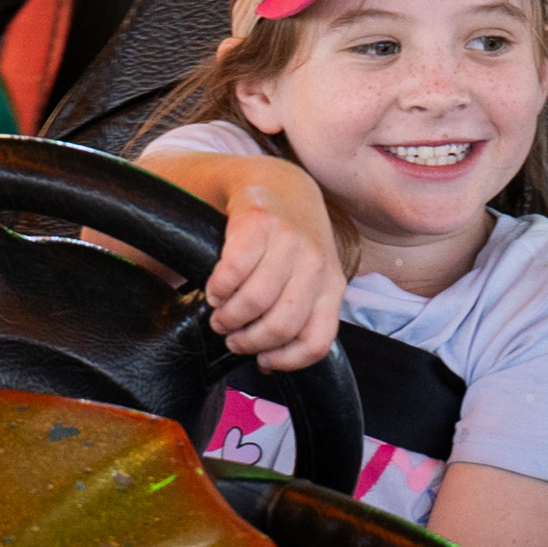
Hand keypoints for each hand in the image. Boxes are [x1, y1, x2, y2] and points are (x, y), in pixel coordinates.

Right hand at [193, 179, 342, 370]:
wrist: (278, 184)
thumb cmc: (289, 242)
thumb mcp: (307, 277)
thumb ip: (297, 313)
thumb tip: (269, 362)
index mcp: (332, 284)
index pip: (316, 340)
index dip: (286, 360)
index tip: (262, 361)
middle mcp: (316, 262)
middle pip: (282, 324)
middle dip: (249, 340)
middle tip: (232, 337)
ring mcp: (290, 240)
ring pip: (256, 299)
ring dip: (229, 316)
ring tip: (220, 315)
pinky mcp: (260, 222)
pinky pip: (234, 270)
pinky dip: (219, 288)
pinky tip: (215, 290)